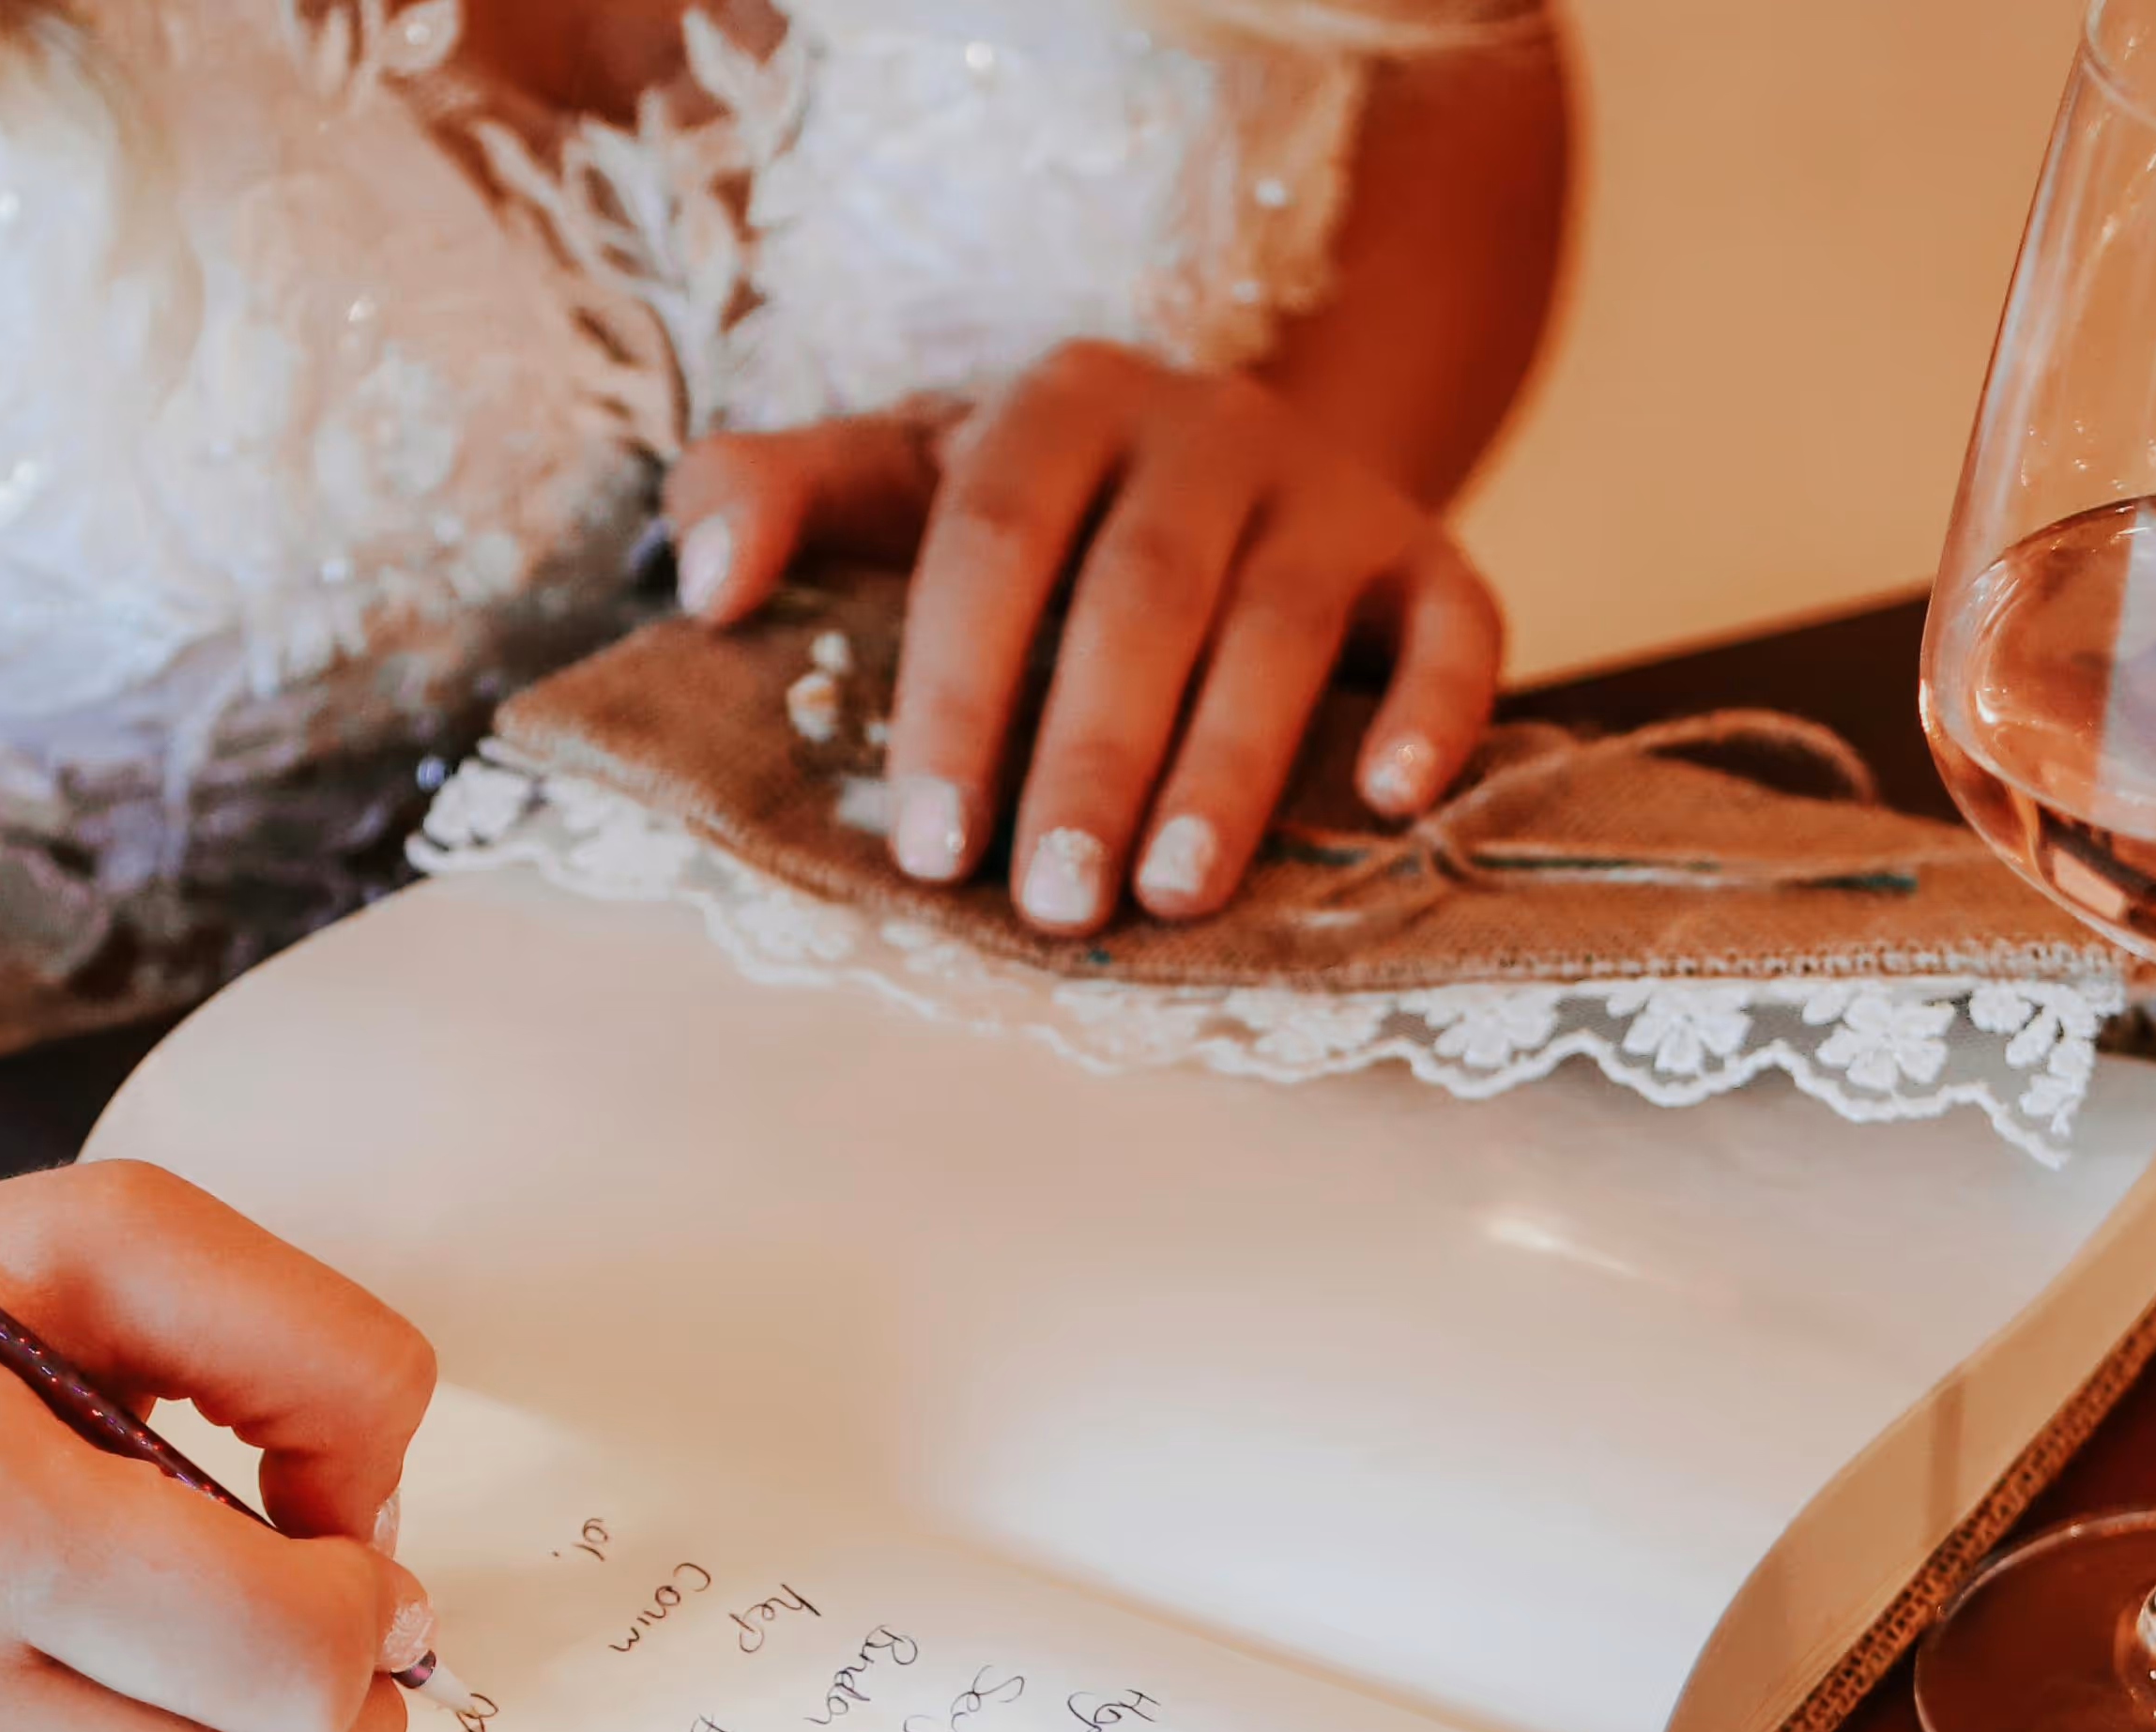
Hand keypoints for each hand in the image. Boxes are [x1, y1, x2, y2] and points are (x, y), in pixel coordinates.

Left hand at [665, 342, 1507, 933]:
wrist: (1230, 466)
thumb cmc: (1028, 512)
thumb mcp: (887, 478)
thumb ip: (763, 498)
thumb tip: (699, 586)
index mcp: (1059, 402)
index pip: (992, 540)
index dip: (958, 694)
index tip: (928, 846)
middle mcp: (1204, 426)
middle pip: (1143, 596)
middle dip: (1091, 759)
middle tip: (1048, 906)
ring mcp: (1328, 492)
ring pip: (1281, 629)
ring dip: (1228, 769)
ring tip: (1171, 899)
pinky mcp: (1430, 557)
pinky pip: (1456, 628)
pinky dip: (1433, 712)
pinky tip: (1385, 805)